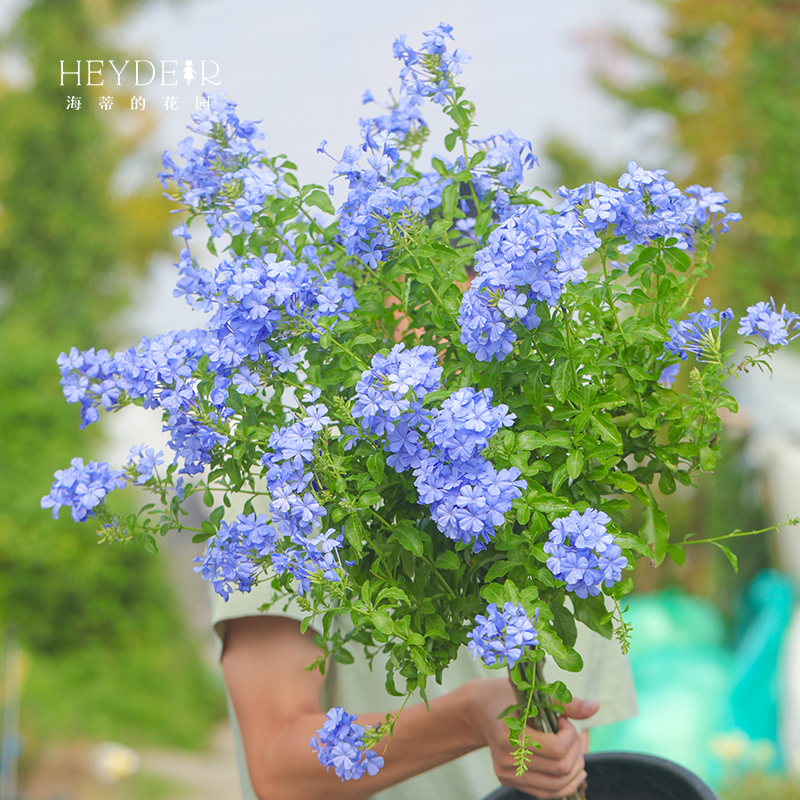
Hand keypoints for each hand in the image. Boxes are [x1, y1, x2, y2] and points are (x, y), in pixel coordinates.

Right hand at [469, 678, 598, 798]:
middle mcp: (506, 759)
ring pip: (557, 787)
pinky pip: (546, 792)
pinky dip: (565, 783)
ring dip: (575, 770)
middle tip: (571, 734)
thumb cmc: (507, 695)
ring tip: (576, 753)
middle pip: (560, 769)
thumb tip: (595, 707)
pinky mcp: (509, 780)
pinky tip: (573, 769)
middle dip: (576, 751)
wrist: (479, 709)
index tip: (564, 720)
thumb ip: (565, 702)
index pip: (557, 749)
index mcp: (509, 734)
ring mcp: (507, 773)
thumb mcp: (533, 692)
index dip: (570, 735)